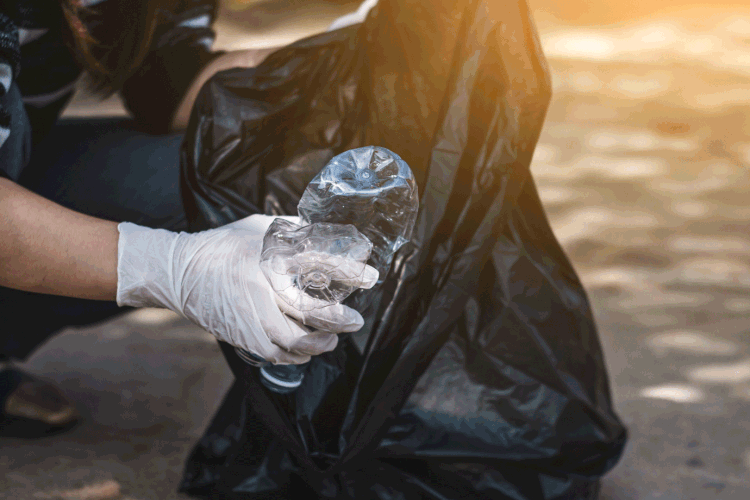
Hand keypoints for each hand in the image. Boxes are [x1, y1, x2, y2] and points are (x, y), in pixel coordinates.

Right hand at [116, 215, 377, 363]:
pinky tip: (305, 351)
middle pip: (307, 309)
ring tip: (331, 342)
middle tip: (355, 321)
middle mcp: (260, 285)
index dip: (348, 271)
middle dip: (337, 319)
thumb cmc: (224, 245)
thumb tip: (327, 236)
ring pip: (291, 340)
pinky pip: (271, 352)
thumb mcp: (259, 227)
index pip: (318, 262)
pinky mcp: (238, 332)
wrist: (179, 271)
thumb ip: (291, 231)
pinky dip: (292, 355)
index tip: (370, 277)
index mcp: (268, 255)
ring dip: (317, 344)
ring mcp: (248, 312)